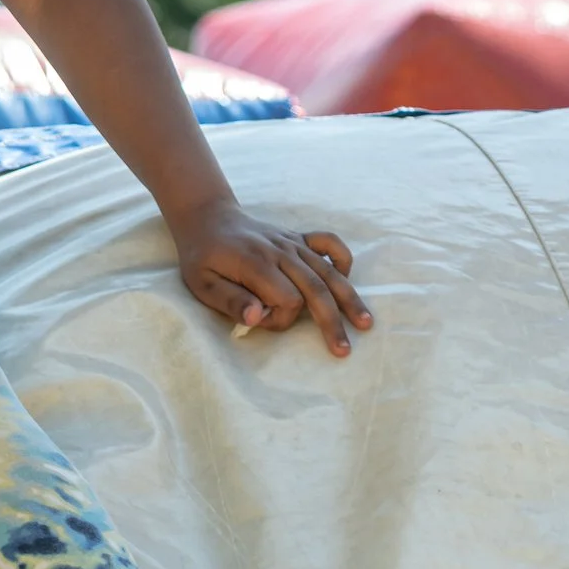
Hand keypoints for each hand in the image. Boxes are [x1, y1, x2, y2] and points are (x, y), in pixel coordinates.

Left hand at [167, 199, 372, 356]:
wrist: (208, 218)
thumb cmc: (203, 256)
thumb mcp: (202, 283)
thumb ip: (230, 300)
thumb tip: (257, 318)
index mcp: (256, 264)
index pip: (287, 300)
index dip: (281, 318)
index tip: (263, 320)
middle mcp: (280, 252)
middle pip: (316, 289)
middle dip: (331, 321)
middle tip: (343, 351)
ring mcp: (291, 243)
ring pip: (328, 272)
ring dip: (348, 298)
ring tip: (366, 323)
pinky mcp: (297, 238)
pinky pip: (328, 242)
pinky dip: (341, 258)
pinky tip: (347, 277)